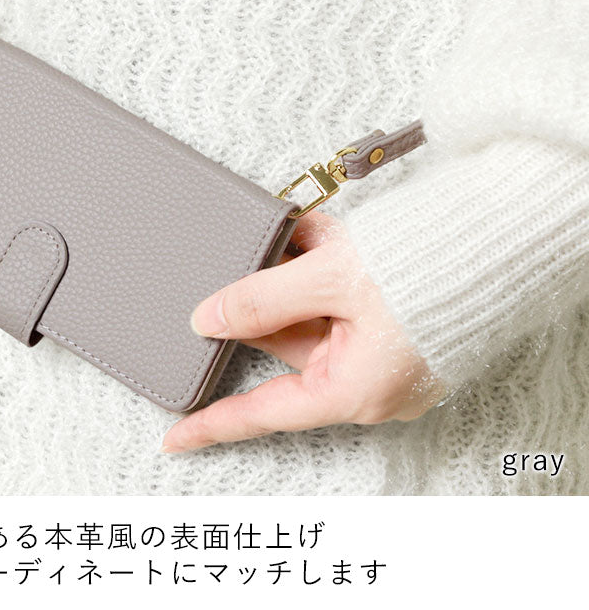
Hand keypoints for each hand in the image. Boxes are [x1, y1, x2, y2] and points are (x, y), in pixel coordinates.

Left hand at [161, 209, 445, 452]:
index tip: (173, 437)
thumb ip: (260, 300)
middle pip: (286, 342)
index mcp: (350, 389)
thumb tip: (205, 319)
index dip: (214, 423)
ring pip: (311, 308)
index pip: (264, 411)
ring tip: (305, 233)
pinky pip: (338, 297)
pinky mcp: (390, 324)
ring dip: (299, 268)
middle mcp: (365, 380)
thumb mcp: (329, 281)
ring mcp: (380, 353)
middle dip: (270, 294)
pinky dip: (323, 263)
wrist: (496, 242)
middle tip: (256, 258)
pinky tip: (318, 233)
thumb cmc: (425, 272)